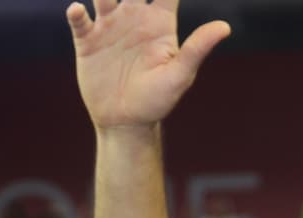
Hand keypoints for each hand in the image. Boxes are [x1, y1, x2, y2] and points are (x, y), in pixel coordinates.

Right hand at [67, 0, 230, 129]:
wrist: (126, 122)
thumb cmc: (157, 100)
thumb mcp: (180, 75)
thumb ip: (197, 49)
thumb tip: (225, 27)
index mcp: (158, 22)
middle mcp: (133, 17)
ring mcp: (109, 27)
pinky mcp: (88, 41)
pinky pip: (80, 21)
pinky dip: (77, 13)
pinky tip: (78, 10)